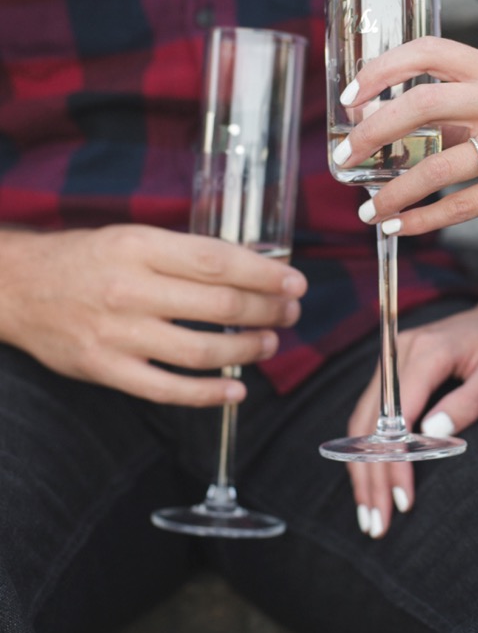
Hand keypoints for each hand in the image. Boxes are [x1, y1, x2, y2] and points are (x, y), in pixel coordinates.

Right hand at [0, 225, 305, 404]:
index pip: (219, 262)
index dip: (265, 275)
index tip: (294, 283)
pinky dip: (209, 394)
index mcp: (140, 248)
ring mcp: (117, 334)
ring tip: (269, 343)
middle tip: (289, 313)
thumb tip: (254, 268)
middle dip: (267, 312)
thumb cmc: (87, 260)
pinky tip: (236, 390)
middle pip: (220, 306)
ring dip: (247, 351)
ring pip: (201, 351)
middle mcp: (130, 290)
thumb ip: (186, 254)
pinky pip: (168, 389)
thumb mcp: (134, 238)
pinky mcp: (105, 369)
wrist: (17, 287)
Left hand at [334, 37, 477, 235]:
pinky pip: (465, 204)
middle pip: (426, 104)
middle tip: (344, 157)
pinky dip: (425, 219)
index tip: (350, 99)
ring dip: (395, 192)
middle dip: (373, 132)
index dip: (382, 70)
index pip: (430, 51)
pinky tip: (402, 228)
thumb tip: (378, 122)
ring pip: (441, 165)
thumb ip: (454, 107)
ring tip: (368, 210)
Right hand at [345, 300, 477, 538]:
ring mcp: (390, 364)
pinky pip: (370, 420)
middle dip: (371, 478)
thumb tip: (433, 434)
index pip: (397, 415)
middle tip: (378, 524)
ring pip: (362, 426)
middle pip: (369, 425)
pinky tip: (371, 487)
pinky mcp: (392, 376)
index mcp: (426, 351)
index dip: (396, 461)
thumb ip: (471, 400)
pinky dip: (367, 455)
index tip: (404, 500)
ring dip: (363, 473)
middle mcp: (398, 355)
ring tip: (370, 517)